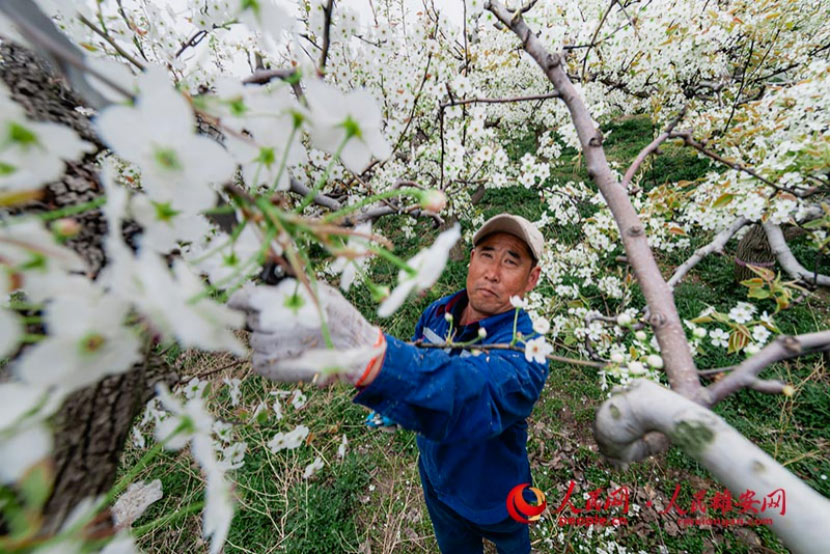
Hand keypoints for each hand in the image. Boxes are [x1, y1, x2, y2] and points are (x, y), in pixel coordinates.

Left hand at [228, 279, 385, 385]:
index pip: (247, 298)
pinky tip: (287, 354)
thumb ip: (293, 287)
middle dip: (263, 321)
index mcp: (288, 301)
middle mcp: (279, 323)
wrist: (357, 349)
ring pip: (255, 341)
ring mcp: (276, 347)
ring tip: (289, 340)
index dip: (238, 300)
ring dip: (266, 340)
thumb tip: (267, 283)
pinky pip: (258, 361)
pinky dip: (268, 358)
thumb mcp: (321, 292)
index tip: (237, 303)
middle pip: (252, 320)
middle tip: (283, 324)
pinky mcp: (276, 368)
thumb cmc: (340, 317)